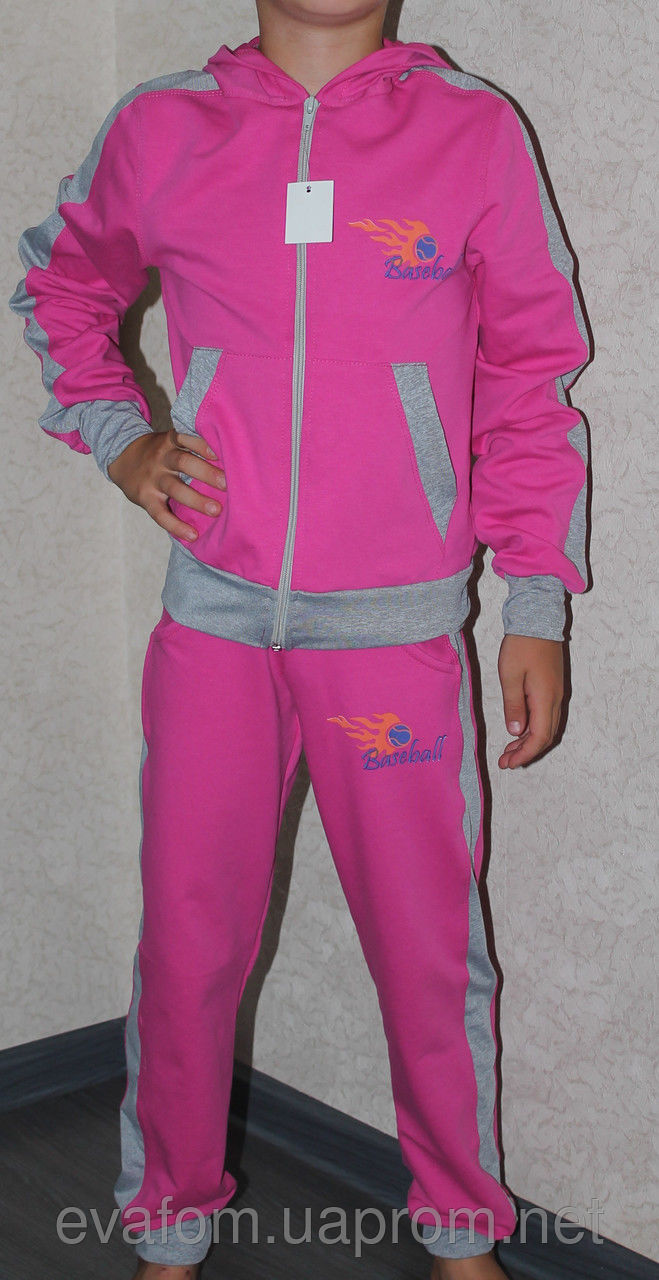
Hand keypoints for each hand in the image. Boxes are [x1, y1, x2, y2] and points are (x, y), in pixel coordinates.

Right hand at [107, 427, 225, 540]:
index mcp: (170, 442)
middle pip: (183, 462)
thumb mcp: (170, 442)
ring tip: (216, 510)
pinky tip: (192, 535)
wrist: (121, 459)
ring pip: (174, 488)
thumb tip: (229, 461)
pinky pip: (160, 514)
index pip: (185, 439)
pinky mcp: (145, 498)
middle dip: (206, 473)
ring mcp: (152, 478)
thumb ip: (191, 448)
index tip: (220, 453)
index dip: (202, 445)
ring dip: (196, 500)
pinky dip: (176, 525)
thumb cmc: (159, 453)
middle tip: (226, 484)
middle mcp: (161, 458)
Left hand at [497, 634, 563, 768]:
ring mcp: (556, 693)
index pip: (539, 737)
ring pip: (547, 727)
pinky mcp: (552, 687)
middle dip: (526, 752)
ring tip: (509, 750)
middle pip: (546, 736)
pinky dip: (533, 728)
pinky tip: (519, 730)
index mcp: (546, 699)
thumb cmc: (522, 645)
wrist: (537, 620)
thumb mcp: (510, 676)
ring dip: (529, 741)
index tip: (509, 763)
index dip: (525, 754)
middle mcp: (555, 699)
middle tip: (506, 761)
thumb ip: (514, 705)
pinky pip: (546, 716)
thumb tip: (516, 732)